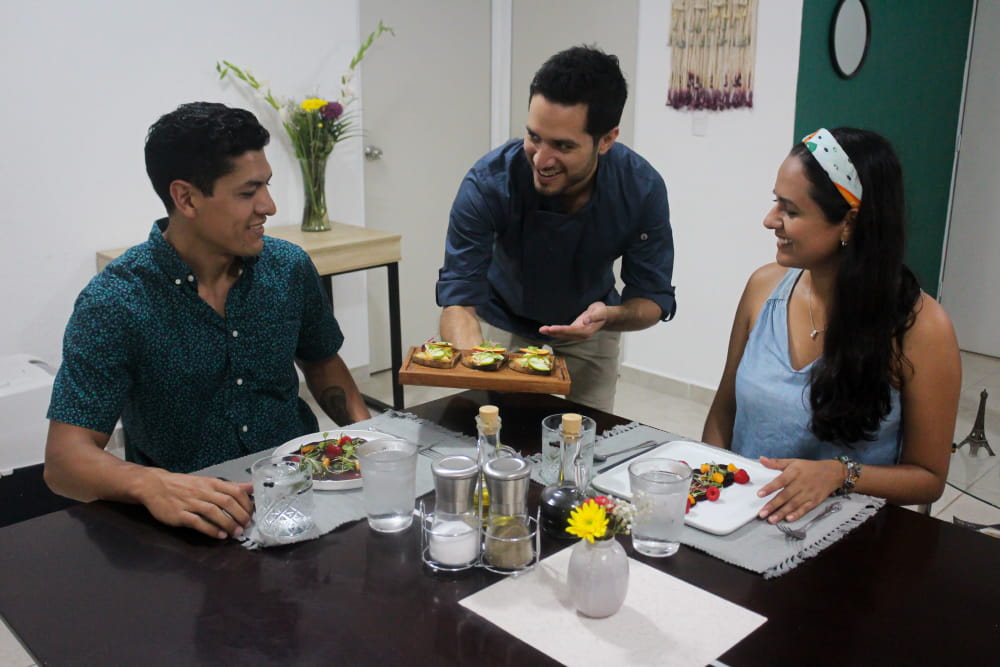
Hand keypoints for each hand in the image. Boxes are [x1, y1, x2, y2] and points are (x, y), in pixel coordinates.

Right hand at [138, 469, 253, 538]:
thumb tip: (251, 487)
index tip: (252, 513)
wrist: (154, 486)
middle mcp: (202, 491)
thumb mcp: (207, 482)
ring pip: (213, 512)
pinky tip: (219, 535)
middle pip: (227, 502)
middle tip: (246, 525)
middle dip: (240, 515)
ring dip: (227, 523)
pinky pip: (197, 522)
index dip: (246, 503)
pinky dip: (210, 529)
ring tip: (236, 533)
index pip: (235, 491)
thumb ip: (229, 486)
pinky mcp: (179, 514)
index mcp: (211, 483)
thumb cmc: (183, 485)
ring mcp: (190, 502)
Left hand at [538, 302, 607, 339]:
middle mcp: (580, 335)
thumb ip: (593, 316)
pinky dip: (555, 331)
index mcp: (586, 331)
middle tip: (542, 329)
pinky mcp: (574, 331)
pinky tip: (548, 330)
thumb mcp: (600, 312)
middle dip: (553, 332)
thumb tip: (585, 321)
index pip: (572, 331)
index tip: (552, 328)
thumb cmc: (602, 312)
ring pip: (563, 335)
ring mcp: (577, 334)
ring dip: (552, 333)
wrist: (604, 316)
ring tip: (541, 330)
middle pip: (565, 335)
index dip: (561, 330)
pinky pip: (563, 333)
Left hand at [755, 457, 843, 522]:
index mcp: (794, 472)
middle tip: (762, 513)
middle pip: (785, 495)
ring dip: (781, 513)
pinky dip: (797, 514)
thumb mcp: (793, 462)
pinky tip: (788, 519)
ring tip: (771, 519)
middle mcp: (801, 483)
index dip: (770, 488)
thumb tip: (762, 459)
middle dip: (773, 505)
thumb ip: (776, 463)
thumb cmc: (810, 468)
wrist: (832, 473)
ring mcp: (808, 493)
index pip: (780, 481)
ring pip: (793, 504)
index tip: (760, 494)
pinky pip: (805, 509)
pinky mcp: (815, 501)